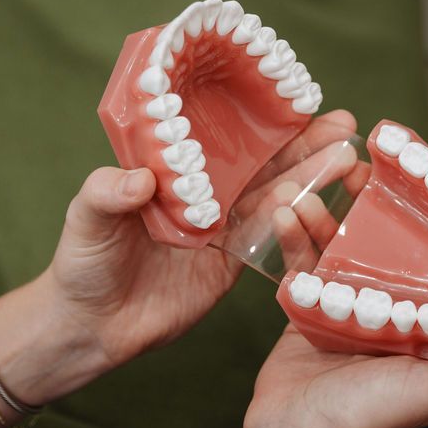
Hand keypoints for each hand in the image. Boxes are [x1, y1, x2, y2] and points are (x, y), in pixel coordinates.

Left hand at [44, 110, 357, 375]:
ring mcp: (223, 226)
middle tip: (345, 127)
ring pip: (276, 195)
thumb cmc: (82, 263)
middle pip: (263, 161)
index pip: (224, 135)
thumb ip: (106, 193)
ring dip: (310, 177)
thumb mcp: (86, 218)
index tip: (296, 99)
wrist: (92, 327)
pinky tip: (311, 205)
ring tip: (345, 160)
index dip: (260, 117)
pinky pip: (269, 239)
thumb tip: (140, 180)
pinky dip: (291, 224)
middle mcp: (206, 192)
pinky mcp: (232, 261)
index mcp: (175, 169)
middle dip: (305, 144)